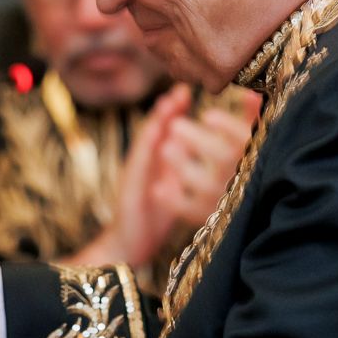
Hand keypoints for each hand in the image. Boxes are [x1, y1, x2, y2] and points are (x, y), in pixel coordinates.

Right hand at [76, 85, 254, 267]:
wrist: (127, 246)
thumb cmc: (153, 218)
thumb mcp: (174, 189)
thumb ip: (185, 166)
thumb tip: (209, 147)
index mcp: (157, 163)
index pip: (167, 130)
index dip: (177, 110)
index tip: (189, 90)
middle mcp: (145, 164)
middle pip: (156, 130)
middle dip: (169, 109)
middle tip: (182, 90)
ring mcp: (134, 174)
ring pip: (146, 142)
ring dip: (157, 121)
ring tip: (169, 103)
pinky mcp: (129, 189)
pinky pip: (138, 165)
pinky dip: (147, 146)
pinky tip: (156, 132)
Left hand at [147, 99, 250, 233]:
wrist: (250, 208)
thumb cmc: (247, 162)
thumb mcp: (251, 138)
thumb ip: (251, 116)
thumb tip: (249, 90)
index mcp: (254, 154)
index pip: (244, 139)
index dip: (227, 126)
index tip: (207, 115)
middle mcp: (241, 178)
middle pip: (220, 158)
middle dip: (196, 140)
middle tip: (175, 125)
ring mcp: (223, 200)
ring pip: (203, 183)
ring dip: (182, 165)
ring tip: (166, 148)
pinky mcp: (207, 217)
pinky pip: (189, 210)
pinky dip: (172, 200)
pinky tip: (158, 186)